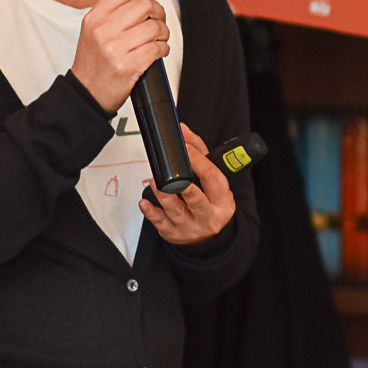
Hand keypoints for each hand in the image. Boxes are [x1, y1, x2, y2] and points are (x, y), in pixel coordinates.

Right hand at [73, 0, 168, 113]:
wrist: (87, 93)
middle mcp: (104, 30)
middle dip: (159, 11)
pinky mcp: (129, 65)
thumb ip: (110, 12)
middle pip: (144, 5)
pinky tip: (158, 51)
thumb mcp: (92, 30)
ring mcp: (116, 48)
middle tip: (158, 19)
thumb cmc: (93, 62)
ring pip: (155, 27)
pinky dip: (164, 48)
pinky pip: (158, 48)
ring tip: (158, 38)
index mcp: (95, 18)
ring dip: (163, 32)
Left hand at [140, 125, 236, 246]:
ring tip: (153, 181)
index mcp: (222, 200)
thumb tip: (183, 130)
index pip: (212, 178)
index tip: (186, 148)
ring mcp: (191, 227)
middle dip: (182, 185)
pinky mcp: (174, 234)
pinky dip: (151, 212)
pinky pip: (160, 223)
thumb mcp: (214, 181)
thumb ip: (199, 153)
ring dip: (162, 194)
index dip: (198, 161)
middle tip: (169, 173)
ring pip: (175, 210)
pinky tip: (144, 203)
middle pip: (195, 199)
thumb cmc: (211, 204)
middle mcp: (208, 216)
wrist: (210, 236)